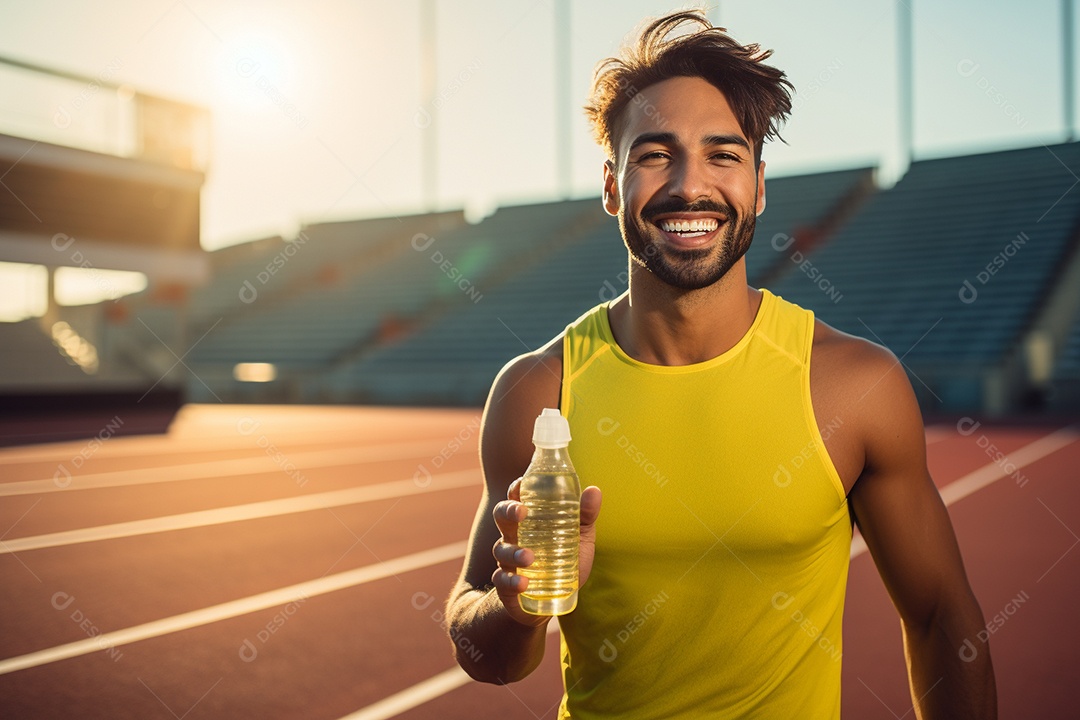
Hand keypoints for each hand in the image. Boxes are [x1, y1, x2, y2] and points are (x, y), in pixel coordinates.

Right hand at [491, 479, 601, 625]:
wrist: (550, 605)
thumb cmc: (563, 564)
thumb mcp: (579, 539)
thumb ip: (586, 516)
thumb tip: (594, 490)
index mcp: (530, 522)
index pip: (517, 498)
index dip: (516, 489)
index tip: (522, 484)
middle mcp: (514, 537)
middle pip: (501, 516)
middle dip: (508, 511)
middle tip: (522, 512)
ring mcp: (507, 561)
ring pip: (502, 550)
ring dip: (514, 552)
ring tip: (530, 558)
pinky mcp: (505, 585)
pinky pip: (502, 581)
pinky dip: (511, 581)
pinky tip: (523, 583)